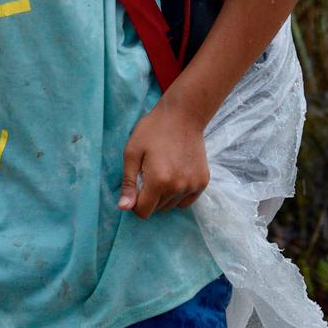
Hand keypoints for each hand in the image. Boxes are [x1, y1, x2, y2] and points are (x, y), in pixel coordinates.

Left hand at [119, 99, 208, 217]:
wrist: (183, 116)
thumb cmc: (152, 131)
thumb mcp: (132, 153)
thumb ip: (128, 183)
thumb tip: (124, 208)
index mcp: (159, 181)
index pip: (144, 211)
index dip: (135, 203)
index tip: (134, 188)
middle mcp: (178, 187)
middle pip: (157, 209)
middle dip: (149, 197)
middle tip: (148, 173)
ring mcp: (193, 186)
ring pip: (172, 205)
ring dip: (163, 196)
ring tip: (162, 171)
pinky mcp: (203, 182)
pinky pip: (186, 201)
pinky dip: (178, 194)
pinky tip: (174, 176)